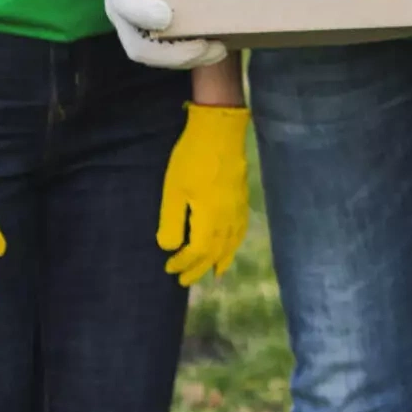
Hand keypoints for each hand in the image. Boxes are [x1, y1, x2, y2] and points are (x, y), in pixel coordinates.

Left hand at [157, 102, 250, 285]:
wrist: (220, 130)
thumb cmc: (192, 159)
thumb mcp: (173, 190)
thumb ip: (171, 223)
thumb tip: (170, 247)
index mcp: (210, 218)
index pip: (197, 251)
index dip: (183, 263)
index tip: (168, 268)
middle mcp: (228, 218)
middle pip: (216, 251)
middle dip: (199, 267)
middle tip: (184, 282)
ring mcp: (238, 207)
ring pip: (232, 242)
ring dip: (222, 260)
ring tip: (215, 274)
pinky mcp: (242, 197)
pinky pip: (241, 230)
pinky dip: (236, 243)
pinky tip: (232, 244)